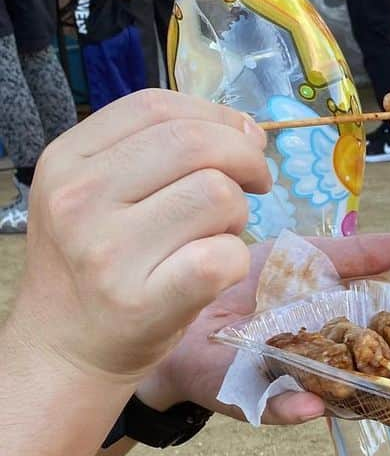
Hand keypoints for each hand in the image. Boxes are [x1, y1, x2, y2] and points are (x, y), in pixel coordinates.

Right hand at [8, 90, 270, 388]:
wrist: (65, 350)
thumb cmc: (96, 265)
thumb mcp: (96, 194)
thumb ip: (152, 152)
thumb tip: (244, 128)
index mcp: (66, 160)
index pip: (155, 105)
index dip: (216, 115)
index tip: (244, 139)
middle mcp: (80, 199)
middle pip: (195, 143)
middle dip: (245, 158)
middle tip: (256, 183)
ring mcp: (109, 251)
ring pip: (218, 195)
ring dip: (238, 215)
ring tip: (217, 234)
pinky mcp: (145, 300)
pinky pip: (225, 256)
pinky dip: (236, 260)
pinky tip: (216, 270)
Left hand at [138, 232, 389, 423]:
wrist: (176, 307)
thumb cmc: (241, 284)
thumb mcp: (301, 259)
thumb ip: (350, 255)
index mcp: (338, 333)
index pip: (387, 341)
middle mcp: (321, 366)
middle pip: (370, 377)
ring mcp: (286, 384)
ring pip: (330, 399)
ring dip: (357, 400)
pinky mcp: (244, 397)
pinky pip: (271, 410)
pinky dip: (290, 410)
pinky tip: (310, 407)